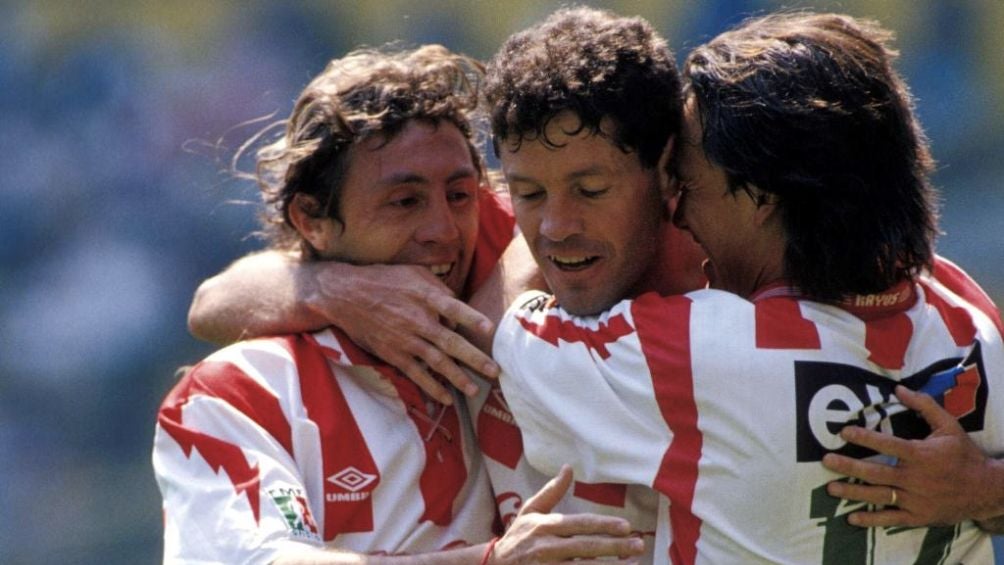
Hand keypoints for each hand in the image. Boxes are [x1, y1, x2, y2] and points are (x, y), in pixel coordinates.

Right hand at [309, 263, 498, 403]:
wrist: (347, 295)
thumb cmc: (385, 280)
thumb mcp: (414, 273)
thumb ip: (439, 288)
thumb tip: (458, 304)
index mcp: (425, 297)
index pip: (454, 308)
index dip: (472, 318)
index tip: (489, 329)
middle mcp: (418, 320)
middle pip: (451, 342)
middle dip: (474, 359)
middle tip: (494, 371)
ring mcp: (406, 340)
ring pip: (437, 362)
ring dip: (457, 378)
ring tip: (474, 390)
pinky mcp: (394, 354)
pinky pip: (416, 374)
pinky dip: (431, 387)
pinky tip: (445, 398)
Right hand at [489, 466, 643, 563]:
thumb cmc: (518, 536)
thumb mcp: (530, 511)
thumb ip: (552, 491)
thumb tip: (568, 467)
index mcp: (544, 526)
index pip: (579, 524)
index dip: (603, 525)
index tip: (626, 526)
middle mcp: (546, 547)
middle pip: (586, 547)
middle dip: (615, 547)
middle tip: (639, 544)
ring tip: (633, 564)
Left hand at [822, 385, 1003, 526]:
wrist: (987, 490)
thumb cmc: (964, 455)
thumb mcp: (949, 426)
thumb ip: (924, 406)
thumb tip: (899, 388)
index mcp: (921, 454)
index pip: (888, 444)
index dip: (865, 437)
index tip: (844, 432)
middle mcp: (915, 478)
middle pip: (876, 472)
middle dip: (849, 466)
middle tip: (826, 460)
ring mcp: (916, 500)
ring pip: (880, 496)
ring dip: (853, 492)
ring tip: (831, 488)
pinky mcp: (919, 517)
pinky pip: (891, 519)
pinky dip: (872, 519)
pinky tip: (852, 517)